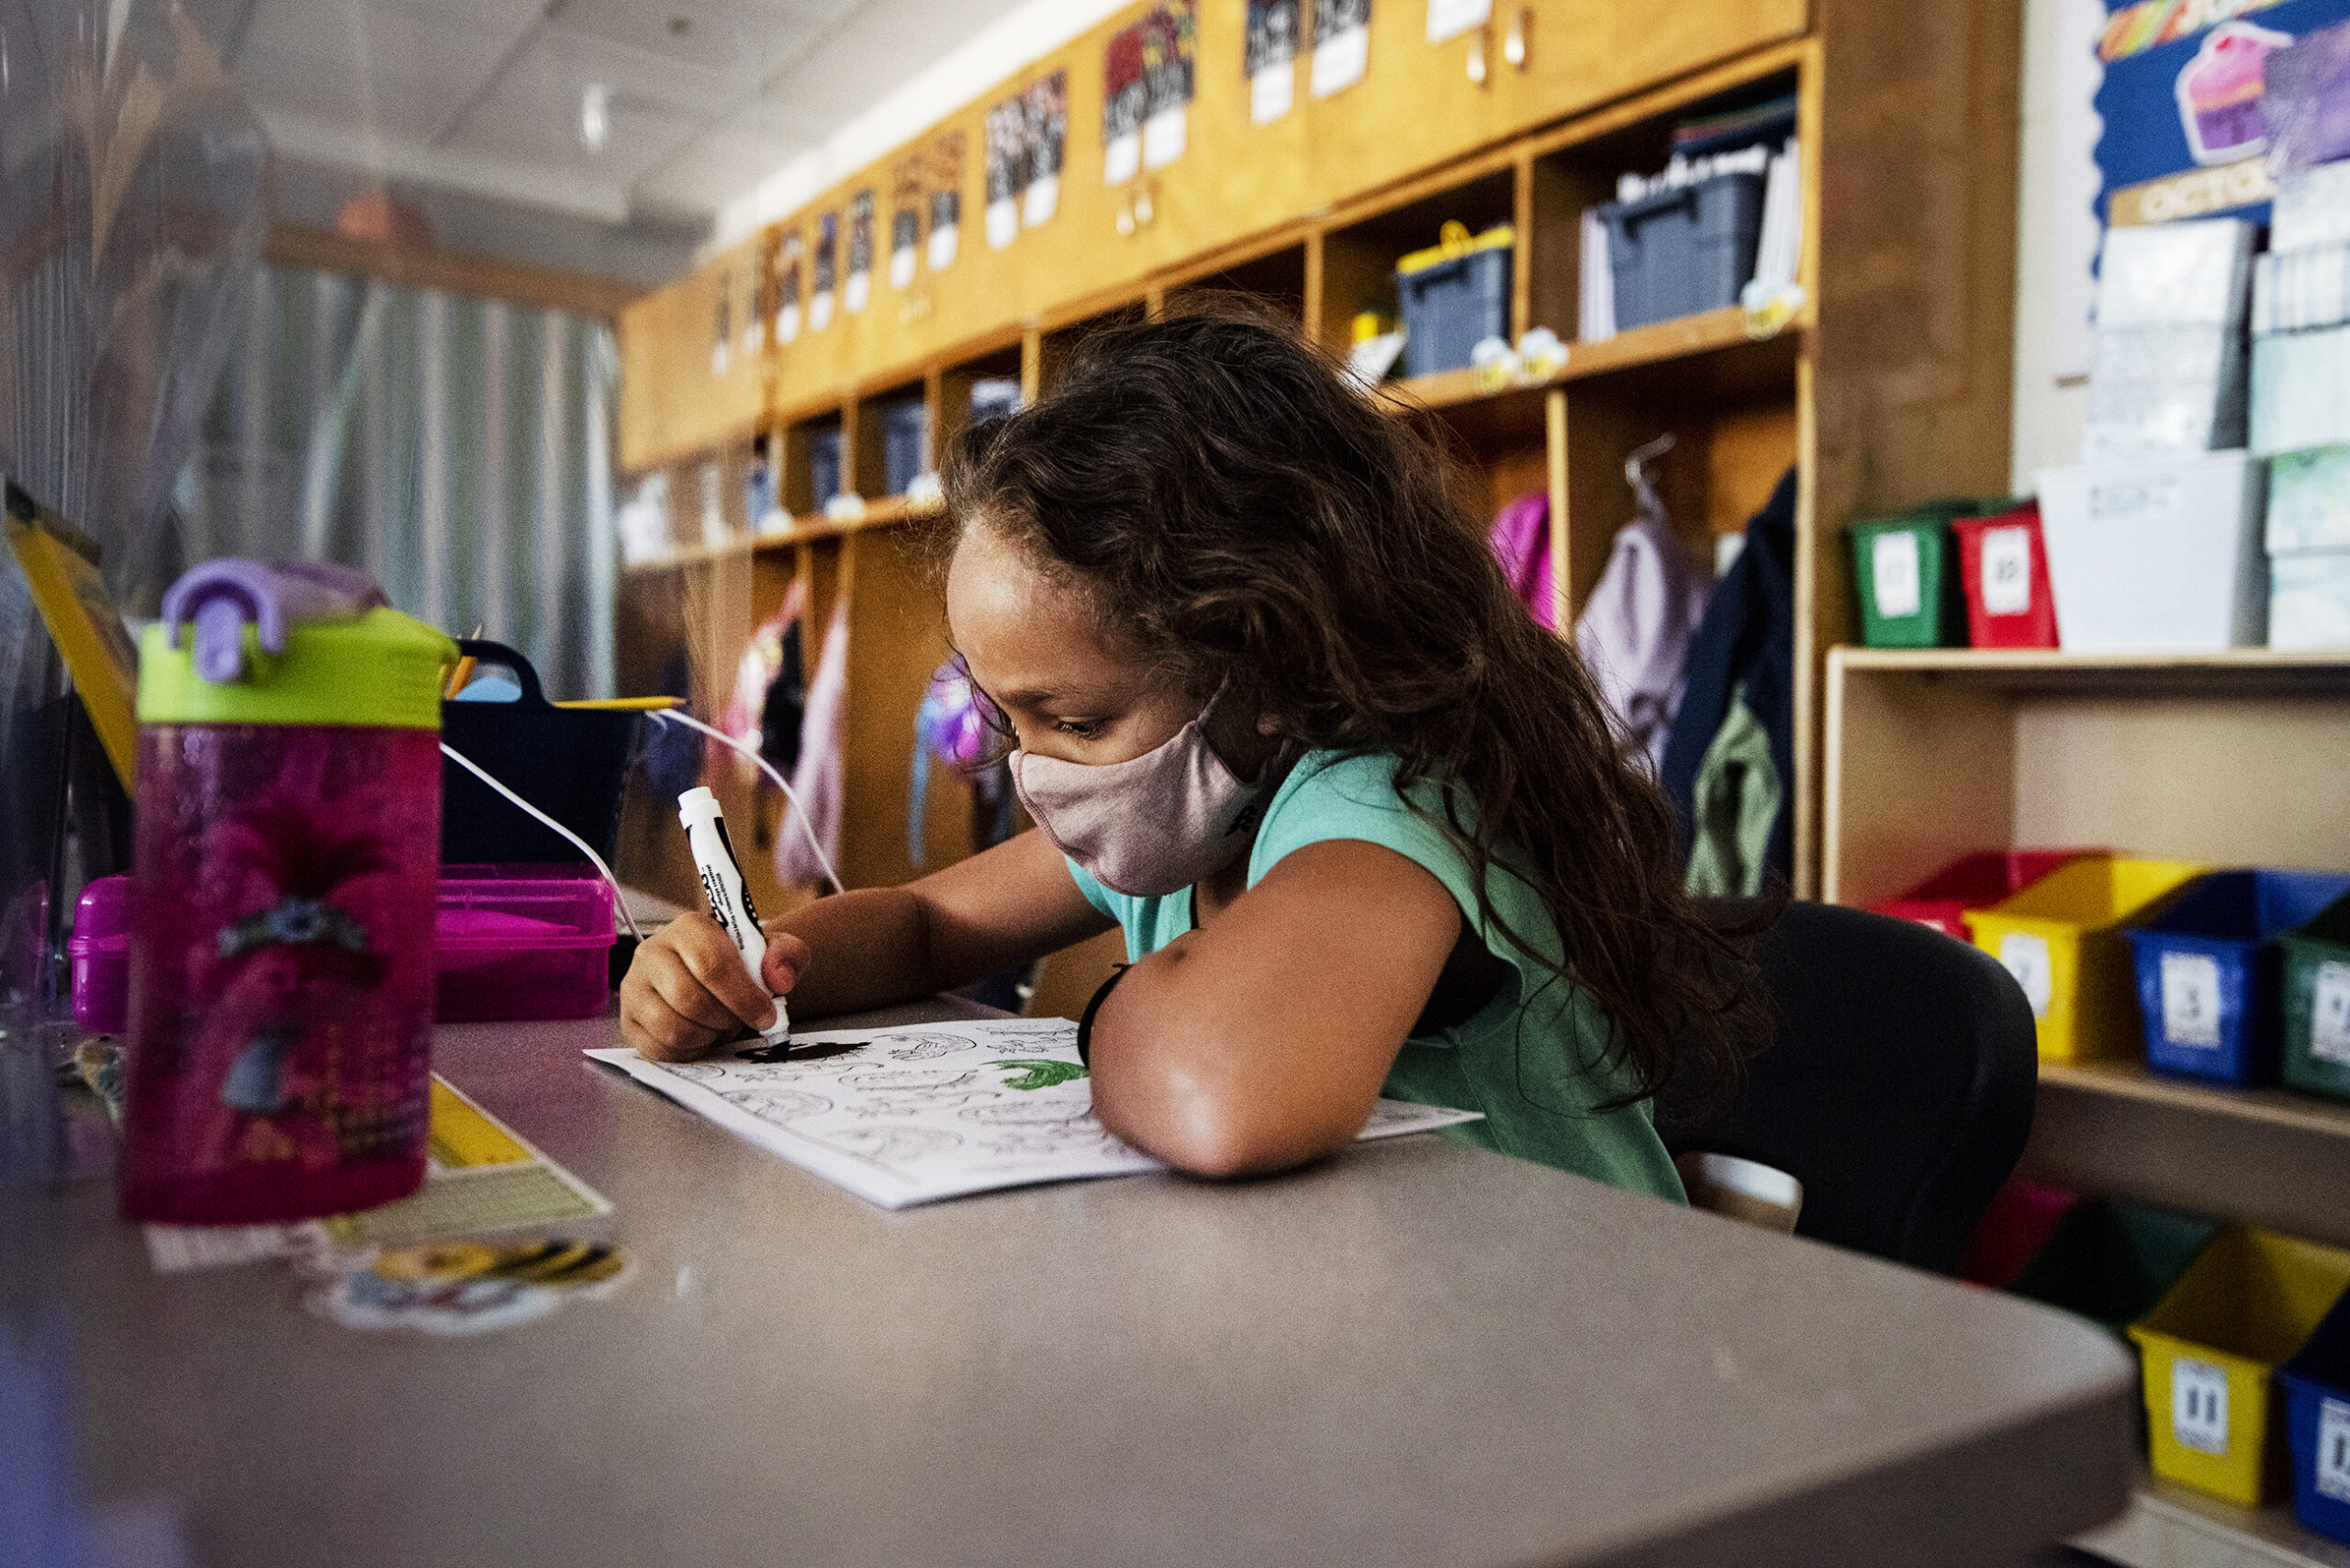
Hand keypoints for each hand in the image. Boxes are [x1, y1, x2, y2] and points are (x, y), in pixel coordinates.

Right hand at [620, 912, 810, 1061]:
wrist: (715, 979)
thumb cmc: (742, 964)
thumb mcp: (774, 951)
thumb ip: (787, 956)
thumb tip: (778, 979)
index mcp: (688, 927)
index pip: (711, 964)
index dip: (743, 996)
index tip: (766, 1015)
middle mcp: (651, 952)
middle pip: (691, 999)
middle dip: (726, 1019)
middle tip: (740, 1020)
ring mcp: (634, 987)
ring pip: (674, 1028)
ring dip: (709, 1035)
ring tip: (720, 1025)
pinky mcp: (628, 1020)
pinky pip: (661, 1049)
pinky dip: (691, 1050)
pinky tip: (702, 1035)